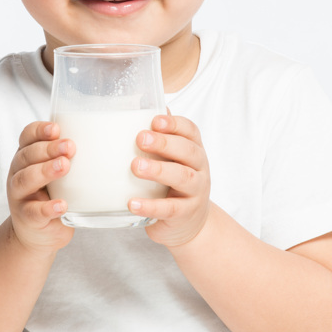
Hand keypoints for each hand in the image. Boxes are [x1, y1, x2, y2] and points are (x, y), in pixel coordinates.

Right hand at [5, 121, 75, 253]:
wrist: (38, 234)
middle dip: (48, 149)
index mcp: (26, 158)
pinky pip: (34, 211)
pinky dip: (48, 208)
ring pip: (25, 179)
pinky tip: (62, 205)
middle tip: (70, 147)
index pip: (27, 137)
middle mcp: (18, 173)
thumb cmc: (52, 196)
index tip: (56, 128)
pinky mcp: (27, 218)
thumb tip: (106, 140)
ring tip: (64, 166)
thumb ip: (70, 158)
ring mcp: (20, 196)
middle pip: (27, 155)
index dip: (39, 130)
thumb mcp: (58, 174)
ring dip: (45, 171)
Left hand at [128, 112, 212, 247]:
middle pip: (188, 151)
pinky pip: (170, 209)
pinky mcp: (185, 214)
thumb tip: (138, 107)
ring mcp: (195, 192)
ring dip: (158, 171)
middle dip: (165, 143)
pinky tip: (132, 203)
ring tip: (136, 167)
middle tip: (140, 139)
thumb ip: (159, 138)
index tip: (155, 120)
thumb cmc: (173, 184)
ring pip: (183, 177)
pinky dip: (150, 206)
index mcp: (193, 150)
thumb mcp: (170, 160)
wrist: (189, 224)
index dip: (175, 124)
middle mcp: (199, 168)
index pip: (191, 131)